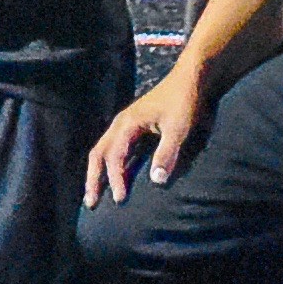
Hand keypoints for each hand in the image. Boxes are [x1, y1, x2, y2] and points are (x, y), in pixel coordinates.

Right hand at [85, 68, 202, 201]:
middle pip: (98, 154)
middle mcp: (120, 124)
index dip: (115, 179)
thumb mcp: (178, 128)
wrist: (191, 80)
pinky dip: (109, 166)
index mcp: (127, 124)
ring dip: (98, 174)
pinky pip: (114, 149)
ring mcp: (125, 125)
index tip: (120, 200)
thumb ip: (167, 153)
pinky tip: (114, 178)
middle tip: (91, 204)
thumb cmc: (184, 102)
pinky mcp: (134, 128)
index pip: (114, 156)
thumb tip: (156, 182)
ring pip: (103, 151)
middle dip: (93, 179)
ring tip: (95, 195)